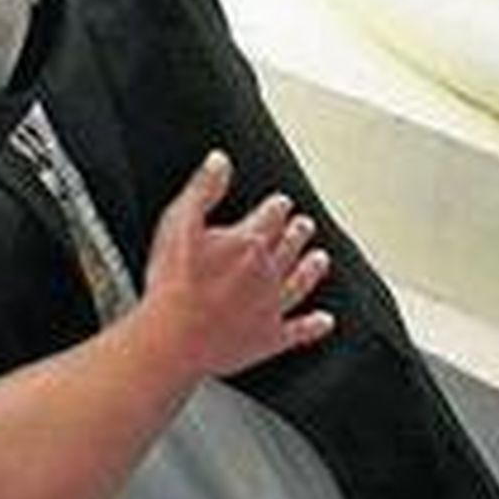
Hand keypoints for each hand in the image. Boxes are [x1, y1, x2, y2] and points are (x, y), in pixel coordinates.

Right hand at [142, 151, 332, 381]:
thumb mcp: (180, 222)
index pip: (270, 216)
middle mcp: (267, 272)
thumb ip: (203, 189)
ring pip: (299, 282)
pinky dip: (314, 326)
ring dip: (311, 270)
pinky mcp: (269, 337)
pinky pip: (299, 330)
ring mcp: (271, 306)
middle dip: (297, 233)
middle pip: (288, 246)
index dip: (277, 207)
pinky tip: (325, 322)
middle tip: (305, 225)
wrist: (175, 336)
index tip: (282, 202)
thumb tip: (220, 161)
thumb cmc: (173, 281)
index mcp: (248, 242)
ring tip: (320, 260)